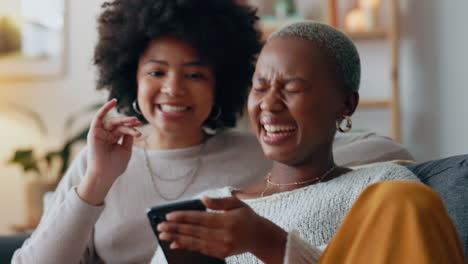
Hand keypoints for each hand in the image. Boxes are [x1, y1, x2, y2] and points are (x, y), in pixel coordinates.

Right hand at [77, 99, 141, 204]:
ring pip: (113, 122)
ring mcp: (100, 133)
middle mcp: (106, 135)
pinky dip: (105, 108)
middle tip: (137, 122)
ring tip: (133, 121)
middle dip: (128, 122)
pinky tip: (113, 101)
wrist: (105, 174)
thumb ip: (128, 137)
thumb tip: (131, 126)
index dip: (132, 127)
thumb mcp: (126, 149)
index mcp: (113, 139)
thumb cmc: (115, 165)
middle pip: (119, 124)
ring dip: (123, 120)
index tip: (140, 127)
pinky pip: (99, 117)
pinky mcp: (94, 132)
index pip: (123, 129)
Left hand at [157, 196, 286, 263]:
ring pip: (196, 242)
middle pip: (195, 232)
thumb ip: (219, 202)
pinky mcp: (221, 254)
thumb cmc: (248, 217)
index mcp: (228, 221)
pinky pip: (201, 250)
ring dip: (177, 239)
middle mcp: (225, 235)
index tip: (169, 216)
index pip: (201, 218)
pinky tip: (175, 244)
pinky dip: (187, 247)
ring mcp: (223, 246)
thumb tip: (202, 199)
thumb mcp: (237, 204)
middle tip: (160, 226)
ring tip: (163, 236)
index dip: (184, 217)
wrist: (261, 237)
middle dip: (176, 229)